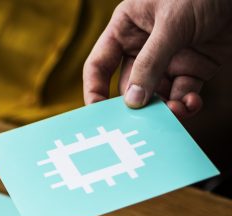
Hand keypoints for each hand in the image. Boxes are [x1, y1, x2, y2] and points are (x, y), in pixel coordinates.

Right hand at [84, 0, 231, 117]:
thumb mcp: (172, 23)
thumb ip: (151, 62)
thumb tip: (133, 101)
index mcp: (127, 28)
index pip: (99, 64)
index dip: (95, 89)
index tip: (98, 112)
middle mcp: (144, 46)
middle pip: (129, 85)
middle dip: (137, 104)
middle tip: (142, 120)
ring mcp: (169, 58)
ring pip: (156, 94)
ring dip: (163, 107)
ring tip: (175, 112)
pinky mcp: (193, 67)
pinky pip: (182, 93)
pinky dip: (185, 103)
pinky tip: (191, 104)